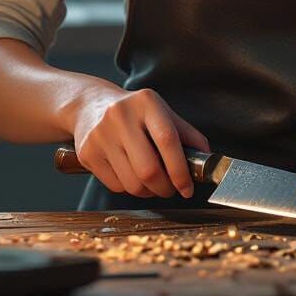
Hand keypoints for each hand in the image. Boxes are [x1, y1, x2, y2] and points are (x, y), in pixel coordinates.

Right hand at [71, 85, 210, 198]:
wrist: (90, 105)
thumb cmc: (135, 112)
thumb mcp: (162, 113)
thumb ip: (186, 134)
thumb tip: (208, 158)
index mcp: (146, 103)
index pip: (168, 140)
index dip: (180, 170)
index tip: (188, 188)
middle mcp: (121, 116)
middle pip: (149, 169)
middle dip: (165, 188)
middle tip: (171, 189)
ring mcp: (101, 135)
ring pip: (132, 184)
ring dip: (148, 192)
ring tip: (152, 183)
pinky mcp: (87, 153)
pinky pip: (116, 186)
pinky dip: (130, 189)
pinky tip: (132, 176)